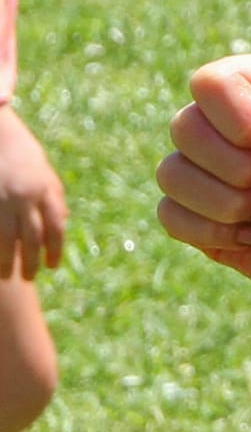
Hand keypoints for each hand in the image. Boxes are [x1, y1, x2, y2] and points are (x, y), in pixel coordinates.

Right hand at [0, 104, 67, 279]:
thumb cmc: (22, 153)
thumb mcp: (45, 172)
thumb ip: (55, 198)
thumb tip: (62, 222)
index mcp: (44, 190)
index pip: (55, 228)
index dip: (54, 251)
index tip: (51, 266)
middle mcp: (24, 196)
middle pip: (31, 238)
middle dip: (31, 261)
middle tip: (29, 278)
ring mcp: (1, 199)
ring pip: (6, 237)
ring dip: (7, 260)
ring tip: (7, 275)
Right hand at [156, 52, 250, 308]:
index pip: (209, 84)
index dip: (241, 121)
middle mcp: (223, 122)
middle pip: (184, 128)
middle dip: (240, 167)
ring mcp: (206, 168)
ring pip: (171, 174)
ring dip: (230, 203)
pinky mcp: (196, 213)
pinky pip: (169, 216)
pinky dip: (214, 233)